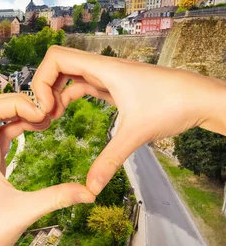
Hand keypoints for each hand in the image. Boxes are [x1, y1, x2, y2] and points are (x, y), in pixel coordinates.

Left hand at [0, 94, 95, 245]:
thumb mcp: (25, 212)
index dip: (15, 103)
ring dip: (18, 115)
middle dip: (18, 103)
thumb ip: (57, 198)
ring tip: (44, 120)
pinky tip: (33, 133)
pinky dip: (15, 129)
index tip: (39, 114)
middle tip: (44, 112)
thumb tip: (88, 192)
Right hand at [31, 46, 225, 195]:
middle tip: (43, 115)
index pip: (56, 57)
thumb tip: (90, 188)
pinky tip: (65, 113)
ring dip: (55, 92)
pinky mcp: (115, 87)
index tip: (46, 107)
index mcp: (103, 68)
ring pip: (69, 75)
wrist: (203, 99)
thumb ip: (110, 161)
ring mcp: (108, 76)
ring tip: (50, 117)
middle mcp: (103, 68)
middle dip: (44, 87)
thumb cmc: (174, 105)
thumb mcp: (136, 135)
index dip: (42, 78)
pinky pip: (83, 85)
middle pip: (58, 65)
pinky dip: (69, 96)